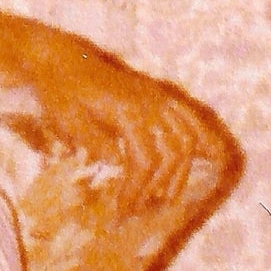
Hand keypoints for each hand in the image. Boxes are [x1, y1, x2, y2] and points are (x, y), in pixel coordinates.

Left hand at [32, 39, 227, 212]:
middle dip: (158, 185)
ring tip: (168, 196)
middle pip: (171, 153)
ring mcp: (157, 98)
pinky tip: (208, 156)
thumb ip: (95, 142)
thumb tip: (117, 163)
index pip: (144, 160)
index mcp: (128, 112)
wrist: (63, 60)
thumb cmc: (61, 92)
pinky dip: (202, 137)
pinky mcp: (158, 95)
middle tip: (141, 208)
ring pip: (186, 137)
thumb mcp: (69, 120)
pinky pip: (189, 117)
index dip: (136, 189)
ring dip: (181, 170)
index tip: (123, 210)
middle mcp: (150, 104)